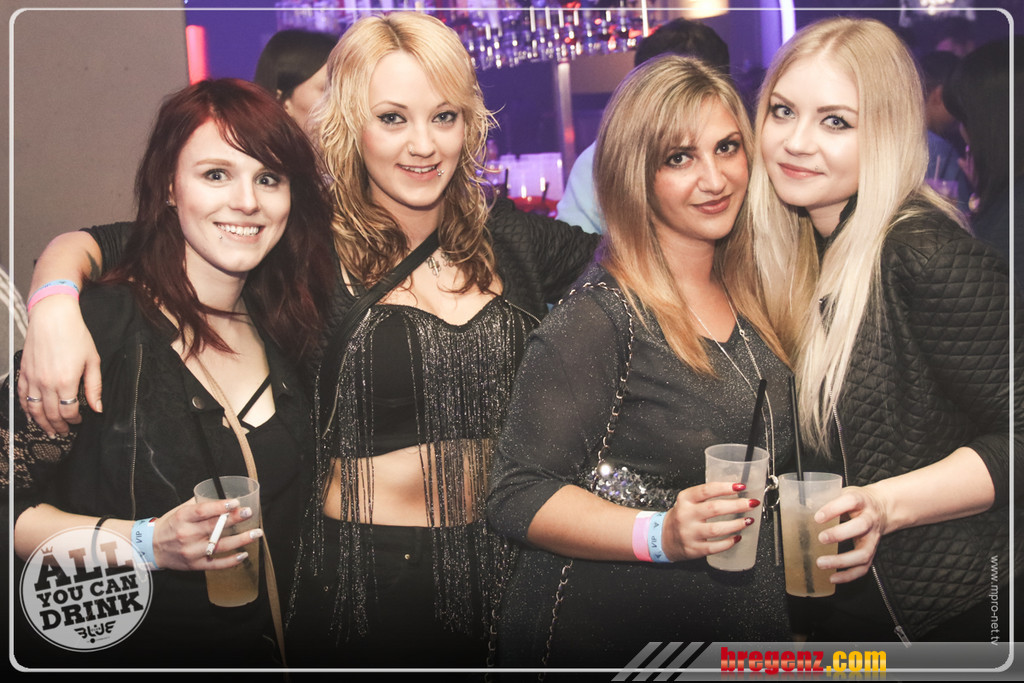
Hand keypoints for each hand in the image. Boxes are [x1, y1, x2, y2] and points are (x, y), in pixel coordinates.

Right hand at [19, 295, 101, 435]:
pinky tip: (31, 415)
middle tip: (64, 432)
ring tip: (49, 431)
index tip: (80, 420)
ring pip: (33, 410)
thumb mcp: (92, 361)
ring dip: (41, 423)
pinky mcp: (23, 372)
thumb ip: (94, 387)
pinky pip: (21, 397)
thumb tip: (98, 408)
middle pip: (51, 415)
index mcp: (66, 382)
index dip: (75, 420)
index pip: (69, 412)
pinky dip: (26, 409)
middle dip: (59, 426)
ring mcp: (32, 379)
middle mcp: (46, 383)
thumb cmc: (75, 335)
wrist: (53, 317)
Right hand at [151, 499, 262, 570]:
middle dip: (234, 519)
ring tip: (256, 533)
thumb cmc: (170, 525)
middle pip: (214, 527)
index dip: (220, 507)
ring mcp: (191, 551)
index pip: (203, 511)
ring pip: (219, 546)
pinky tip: (244, 554)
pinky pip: (216, 564)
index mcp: (182, 518)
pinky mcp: (194, 565)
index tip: (235, 502)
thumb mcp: (180, 510)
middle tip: (249, 513)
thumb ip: (200, 503)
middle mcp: (186, 535)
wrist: (151, 548)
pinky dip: (231, 561)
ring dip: (241, 540)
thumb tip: (222, 495)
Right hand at [661, 482, 759, 560]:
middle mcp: (686, 515)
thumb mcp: (688, 501)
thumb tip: (735, 491)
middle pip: (715, 508)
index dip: (726, 487)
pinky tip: (737, 537)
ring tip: (748, 520)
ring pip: (716, 529)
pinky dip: (729, 542)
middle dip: (737, 505)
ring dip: (736, 524)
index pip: (707, 490)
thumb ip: (707, 496)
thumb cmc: (681, 517)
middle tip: (751, 503)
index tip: (741, 487)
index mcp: (685, 499)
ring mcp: (689, 533)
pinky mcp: (694, 549)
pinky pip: (715, 547)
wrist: (663, 537)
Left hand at [814, 485, 890, 582]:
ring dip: (842, 560)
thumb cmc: (857, 502)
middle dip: (840, 534)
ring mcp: (873, 538)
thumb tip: (801, 504)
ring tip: (821, 563)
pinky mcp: (872, 552)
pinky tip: (833, 577)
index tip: (817, 517)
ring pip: (863, 552)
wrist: (883, 508)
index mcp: (861, 501)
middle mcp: (870, 519)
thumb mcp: (843, 493)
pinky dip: (848, 575)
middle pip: (860, 526)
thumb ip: (825, 498)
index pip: (850, 501)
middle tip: (821, 538)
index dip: (833, 509)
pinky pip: (863, 567)